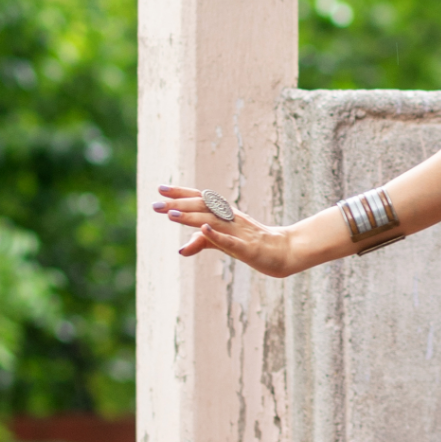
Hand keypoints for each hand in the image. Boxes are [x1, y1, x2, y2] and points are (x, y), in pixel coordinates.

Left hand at [153, 185, 294, 276]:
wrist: (284, 252)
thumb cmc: (252, 245)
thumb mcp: (224, 244)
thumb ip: (202, 243)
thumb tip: (179, 250)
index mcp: (226, 215)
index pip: (201, 199)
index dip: (181, 193)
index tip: (159, 189)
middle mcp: (231, 218)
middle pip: (203, 207)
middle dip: (179, 204)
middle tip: (155, 204)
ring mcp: (240, 232)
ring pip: (213, 221)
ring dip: (192, 216)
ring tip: (172, 214)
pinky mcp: (248, 248)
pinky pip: (231, 240)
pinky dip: (216, 234)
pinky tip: (203, 229)